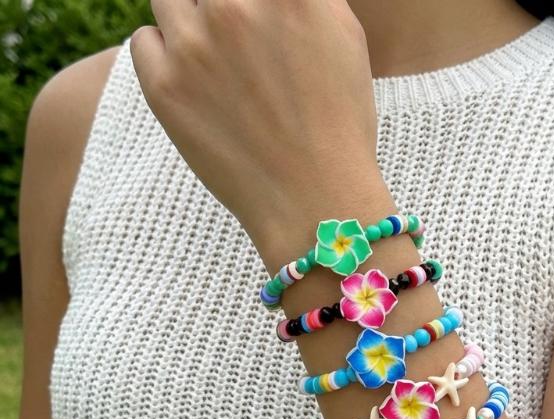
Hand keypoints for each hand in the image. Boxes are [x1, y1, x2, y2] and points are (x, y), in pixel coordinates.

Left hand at [130, 0, 386, 237]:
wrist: (315, 200)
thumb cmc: (339, 125)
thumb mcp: (345, 37)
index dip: (250, 2)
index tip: (249, 17)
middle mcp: (234, 7)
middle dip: (222, 9)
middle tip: (236, 41)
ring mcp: (194, 46)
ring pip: (170, 0)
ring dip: (189, 20)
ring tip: (214, 58)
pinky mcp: (164, 86)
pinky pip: (144, 39)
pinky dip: (164, 53)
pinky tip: (195, 83)